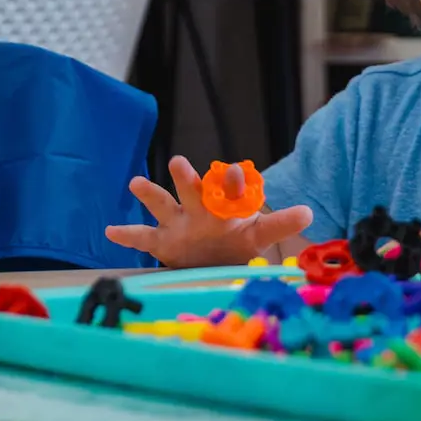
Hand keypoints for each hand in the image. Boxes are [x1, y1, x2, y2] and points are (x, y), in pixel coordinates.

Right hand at [103, 156, 313, 268]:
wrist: (211, 258)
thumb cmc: (236, 241)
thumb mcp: (258, 235)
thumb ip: (279, 224)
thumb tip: (309, 212)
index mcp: (227, 209)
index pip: (233, 194)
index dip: (235, 185)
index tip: (238, 170)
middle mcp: (200, 211)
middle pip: (194, 192)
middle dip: (187, 180)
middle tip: (179, 163)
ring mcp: (179, 224)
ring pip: (164, 205)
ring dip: (151, 194)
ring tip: (136, 183)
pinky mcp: (163, 241)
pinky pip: (143, 236)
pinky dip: (127, 234)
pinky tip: (111, 230)